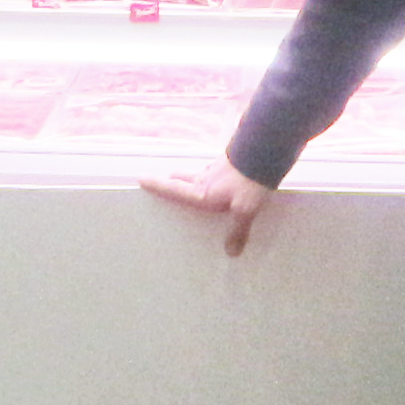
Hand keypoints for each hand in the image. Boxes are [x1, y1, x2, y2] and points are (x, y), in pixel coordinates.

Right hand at [139, 158, 274, 255]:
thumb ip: (237, 230)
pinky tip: (222, 178)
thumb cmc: (248, 182)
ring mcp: (216, 168)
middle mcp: (204, 178)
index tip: (141, 179)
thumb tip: (231, 252)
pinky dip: (213, 174)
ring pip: (198, 172)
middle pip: (182, 178)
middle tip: (167, 182)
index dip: (157, 185)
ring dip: (192, 176)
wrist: (262, 152)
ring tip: (192, 182)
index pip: (174, 189)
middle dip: (173, 181)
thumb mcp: (244, 210)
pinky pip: (215, 170)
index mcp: (202, 191)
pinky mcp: (229, 162)